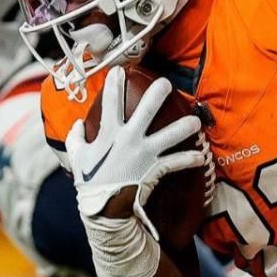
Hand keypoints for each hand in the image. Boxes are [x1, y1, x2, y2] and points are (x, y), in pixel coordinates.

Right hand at [63, 67, 208, 226]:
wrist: (104, 207)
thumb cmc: (89, 181)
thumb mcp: (77, 156)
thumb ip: (75, 137)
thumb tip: (77, 124)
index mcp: (109, 133)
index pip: (110, 102)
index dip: (114, 84)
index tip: (120, 70)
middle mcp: (129, 139)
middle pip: (146, 111)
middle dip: (157, 94)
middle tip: (167, 83)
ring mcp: (144, 153)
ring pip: (169, 136)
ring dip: (184, 127)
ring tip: (196, 120)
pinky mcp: (154, 168)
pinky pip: (175, 163)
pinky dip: (189, 160)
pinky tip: (201, 156)